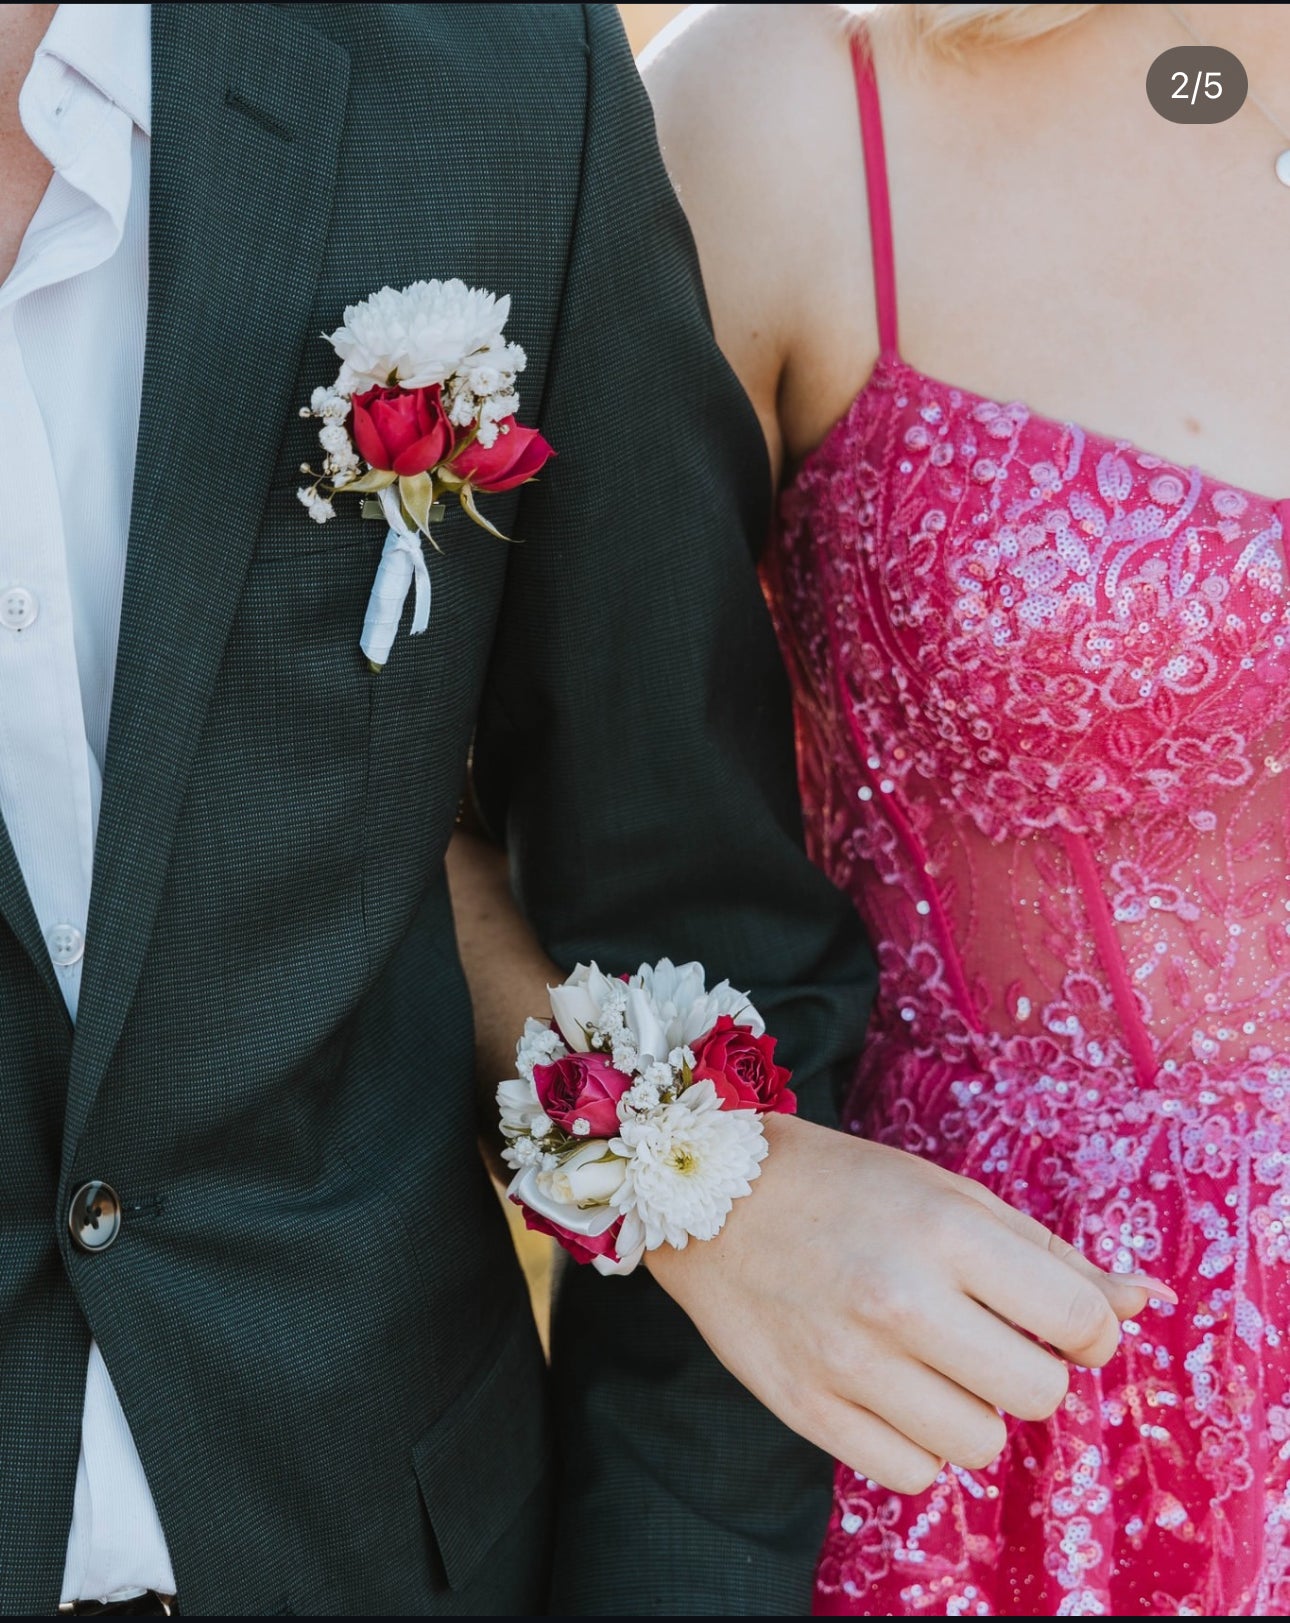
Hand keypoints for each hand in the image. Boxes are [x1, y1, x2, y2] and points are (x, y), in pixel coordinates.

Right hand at [646, 1114, 1174, 1493]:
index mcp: (945, 1231)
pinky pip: (910, 1474)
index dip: (1087, 1332)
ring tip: (934, 1365)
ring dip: (973, 1413)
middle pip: (1037, 1395)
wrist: (711, 1196)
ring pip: (978, 1446)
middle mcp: (900, 1299)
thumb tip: (1144, 1303)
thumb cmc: (844, 1187)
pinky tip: (891, 1392)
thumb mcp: (948, 1194)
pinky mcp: (808, 1409)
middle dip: (1031, 1373)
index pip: (1079, 1322)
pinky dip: (915, 1444)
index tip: (1058, 1322)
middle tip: (990, 1340)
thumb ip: (1047, 1253)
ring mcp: (850, 1361)